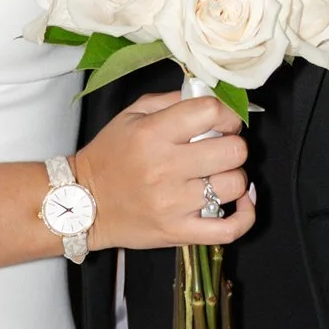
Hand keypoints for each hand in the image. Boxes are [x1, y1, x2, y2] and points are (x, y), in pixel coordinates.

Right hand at [73, 91, 255, 250]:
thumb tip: (208, 96)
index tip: (223, 122)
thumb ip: (171, 101)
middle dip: (233, 146)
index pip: (211, 113)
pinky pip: (230, 228)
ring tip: (218, 176)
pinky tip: (242, 203)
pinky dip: (245, 215)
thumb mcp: (130, 115)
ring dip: (234, 178)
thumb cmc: (109, 156)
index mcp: (154, 134)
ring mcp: (174, 204)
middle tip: (220, 150)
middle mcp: (165, 168)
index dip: (227, 115)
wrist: (83, 203)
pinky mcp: (179, 232)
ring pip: (235, 185)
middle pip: (233, 151)